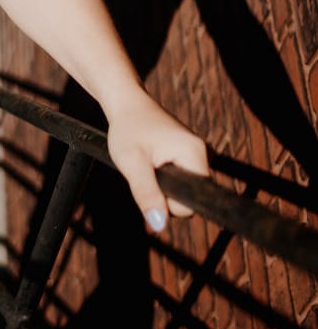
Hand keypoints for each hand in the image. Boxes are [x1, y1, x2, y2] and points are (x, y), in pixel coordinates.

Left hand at [105, 88, 209, 232]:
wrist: (126, 103)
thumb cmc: (128, 128)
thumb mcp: (132, 163)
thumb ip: (146, 194)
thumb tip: (159, 224)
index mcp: (194, 154)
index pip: (191, 203)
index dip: (167, 203)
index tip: (150, 184)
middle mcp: (202, 154)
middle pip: (187, 199)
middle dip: (163, 194)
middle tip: (143, 171)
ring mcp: (196, 155)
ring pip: (182, 191)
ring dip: (162, 186)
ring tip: (146, 164)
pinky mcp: (188, 156)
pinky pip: (180, 181)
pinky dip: (164, 179)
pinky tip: (152, 164)